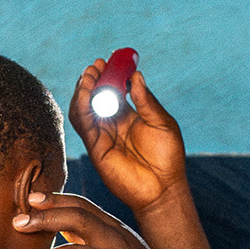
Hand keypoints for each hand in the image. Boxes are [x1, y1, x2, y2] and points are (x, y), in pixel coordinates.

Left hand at [14, 192, 182, 248]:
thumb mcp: (117, 243)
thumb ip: (90, 232)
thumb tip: (57, 223)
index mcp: (112, 226)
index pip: (81, 205)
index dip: (55, 199)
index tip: (30, 198)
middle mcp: (113, 239)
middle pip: (76, 220)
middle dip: (44, 219)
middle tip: (17, 225)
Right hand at [67, 58, 188, 213]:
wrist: (163, 187)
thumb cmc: (167, 157)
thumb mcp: (161, 122)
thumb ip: (146, 100)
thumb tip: (136, 76)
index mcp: (127, 117)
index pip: (112, 91)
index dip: (108, 75)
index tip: (108, 60)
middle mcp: (111, 125)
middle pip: (95, 98)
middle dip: (93, 80)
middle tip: (96, 65)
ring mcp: (102, 137)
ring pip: (83, 109)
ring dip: (84, 91)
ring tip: (90, 75)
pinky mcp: (96, 149)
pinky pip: (83, 125)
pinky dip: (82, 107)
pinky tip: (87, 93)